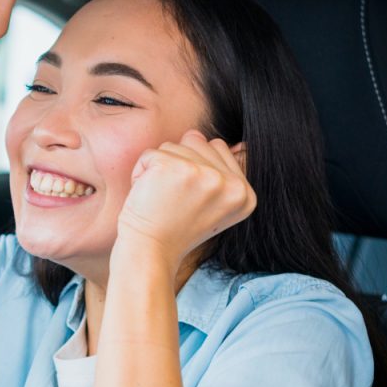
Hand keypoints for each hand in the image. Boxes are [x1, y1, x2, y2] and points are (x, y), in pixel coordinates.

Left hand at [117, 130, 255, 272]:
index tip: (188, 201)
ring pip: (173, 146)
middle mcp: (230, 184)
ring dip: (159, 170)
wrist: (150, 253)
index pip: (218, 148)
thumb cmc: (173, 230)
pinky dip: (141, 173)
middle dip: (177, 166)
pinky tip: (147, 196)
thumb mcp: (209, 204)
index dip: (195, 169)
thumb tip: (194, 133)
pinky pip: (150, 154)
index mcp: (245, 194)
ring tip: (161, 199)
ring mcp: (204, 174)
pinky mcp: (173, 168)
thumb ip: (212, 169)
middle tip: (174, 201)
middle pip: (196, 142)